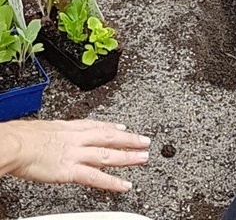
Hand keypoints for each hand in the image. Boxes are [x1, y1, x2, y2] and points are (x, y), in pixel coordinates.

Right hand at [1, 118, 150, 191]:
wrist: (16, 144)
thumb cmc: (22, 137)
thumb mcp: (43, 128)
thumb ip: (55, 133)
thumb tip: (53, 136)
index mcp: (70, 127)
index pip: (96, 125)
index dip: (112, 126)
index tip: (123, 126)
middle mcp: (77, 139)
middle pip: (109, 137)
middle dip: (129, 139)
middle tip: (145, 141)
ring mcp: (76, 154)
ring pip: (108, 155)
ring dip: (128, 157)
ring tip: (143, 158)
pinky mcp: (71, 171)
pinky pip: (96, 177)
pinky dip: (112, 182)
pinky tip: (124, 185)